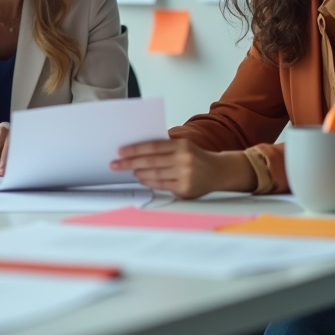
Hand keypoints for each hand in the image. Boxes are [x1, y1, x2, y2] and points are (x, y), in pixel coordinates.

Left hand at [110, 138, 255, 198]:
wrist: (219, 172)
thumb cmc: (196, 156)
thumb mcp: (184, 144)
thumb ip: (165, 144)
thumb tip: (138, 147)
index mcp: (182, 145)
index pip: (153, 146)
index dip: (135, 149)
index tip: (121, 151)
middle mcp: (184, 160)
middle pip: (150, 161)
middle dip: (130, 162)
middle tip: (115, 164)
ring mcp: (185, 175)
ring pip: (154, 174)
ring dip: (138, 173)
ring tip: (128, 170)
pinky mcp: (185, 189)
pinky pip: (161, 185)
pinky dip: (149, 182)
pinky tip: (141, 178)